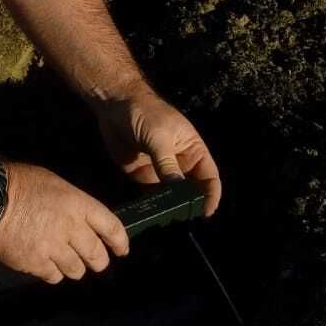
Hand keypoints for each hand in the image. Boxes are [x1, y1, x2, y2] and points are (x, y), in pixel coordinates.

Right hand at [0, 161, 128, 283]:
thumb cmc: (16, 181)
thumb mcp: (51, 181)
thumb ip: (70, 202)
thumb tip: (77, 218)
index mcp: (78, 204)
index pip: (111, 226)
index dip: (120, 241)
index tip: (122, 250)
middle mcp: (71, 228)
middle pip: (97, 255)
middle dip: (98, 261)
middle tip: (95, 262)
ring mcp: (54, 248)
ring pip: (77, 270)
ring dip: (74, 268)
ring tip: (65, 262)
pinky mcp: (36, 264)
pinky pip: (54, 276)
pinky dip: (52, 272)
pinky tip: (45, 264)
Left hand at [96, 88, 221, 215]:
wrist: (114, 103)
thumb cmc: (144, 112)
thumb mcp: (158, 136)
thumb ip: (167, 163)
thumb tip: (177, 190)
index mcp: (193, 150)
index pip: (210, 177)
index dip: (211, 195)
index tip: (206, 212)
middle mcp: (181, 163)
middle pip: (192, 190)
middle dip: (190, 205)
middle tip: (184, 220)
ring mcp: (162, 171)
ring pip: (172, 196)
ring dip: (171, 208)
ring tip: (168, 222)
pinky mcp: (143, 175)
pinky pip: (152, 194)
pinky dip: (153, 205)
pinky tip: (150, 214)